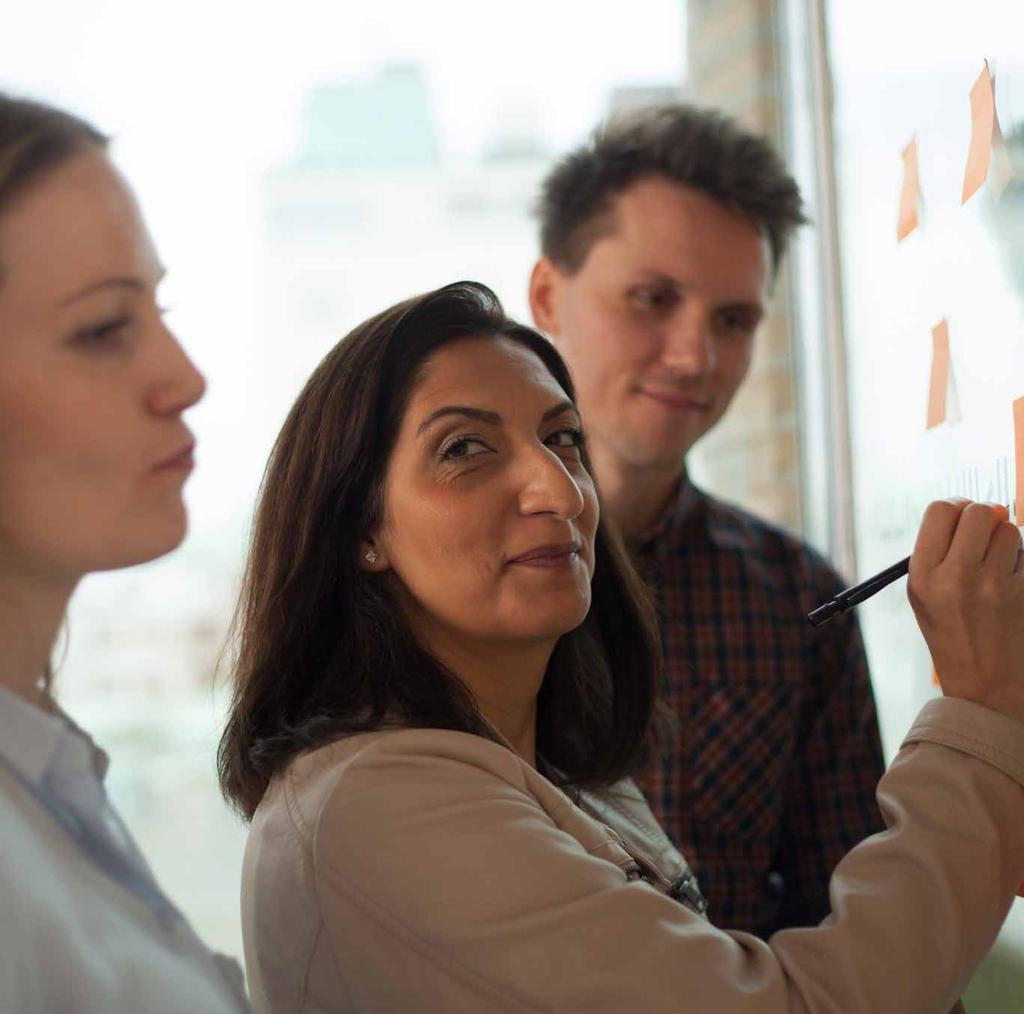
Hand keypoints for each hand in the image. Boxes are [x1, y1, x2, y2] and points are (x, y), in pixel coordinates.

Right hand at [908, 499, 1023, 723]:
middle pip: (979, 512)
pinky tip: (1011, 585)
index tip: (961, 515)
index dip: (955, 506)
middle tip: (984, 530)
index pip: (940, 510)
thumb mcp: (923, 595)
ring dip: (1006, 540)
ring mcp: (992, 585)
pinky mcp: (1023, 593)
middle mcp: (955, 576)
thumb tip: (969, 509)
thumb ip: (937, 551)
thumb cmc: (951, 633)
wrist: (985, 683)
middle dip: (986, 516)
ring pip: (1009, 531)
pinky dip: (1020, 563)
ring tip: (996, 565)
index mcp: (923, 574)